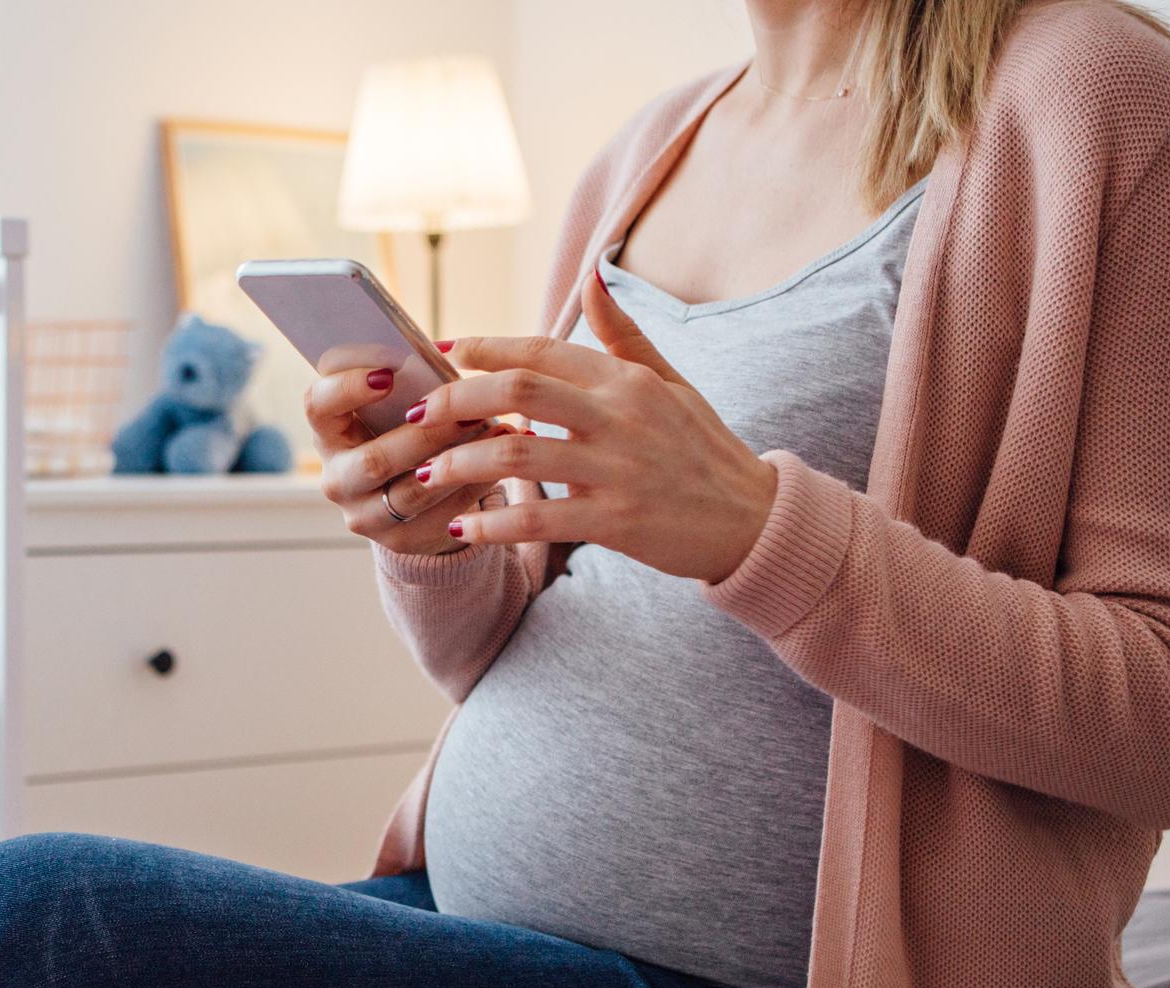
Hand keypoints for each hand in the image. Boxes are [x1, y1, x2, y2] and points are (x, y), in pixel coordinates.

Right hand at [304, 365, 505, 555]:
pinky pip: (440, 516)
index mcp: (328, 433)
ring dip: (458, 462)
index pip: (318, 406)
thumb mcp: (394, 409)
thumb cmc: (403, 431)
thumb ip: (406, 386)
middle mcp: (336, 478)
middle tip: (470, 410)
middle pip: (374, 460)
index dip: (347, 389)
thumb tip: (447, 355)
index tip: (388, 375)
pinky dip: (473, 489)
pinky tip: (500, 467)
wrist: (411, 496)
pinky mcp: (399, 540)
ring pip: (412, 493)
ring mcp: (363, 515)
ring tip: (499, 434)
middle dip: (427, 435)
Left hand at [410, 274, 776, 582]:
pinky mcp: (617, 521)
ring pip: (516, 454)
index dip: (484, 348)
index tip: (443, 352)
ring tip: (426, 474)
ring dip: (460, 464)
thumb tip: (591, 278)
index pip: (540, 351)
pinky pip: (537, 517)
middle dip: (456, 400)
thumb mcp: (671, 382)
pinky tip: (460, 527)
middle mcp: (619, 416)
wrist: (751, 519)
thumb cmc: (703, 449)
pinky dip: (491, 522)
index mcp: (625, 380)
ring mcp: (618, 468)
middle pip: (517, 392)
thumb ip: (623, 336)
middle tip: (418, 415)